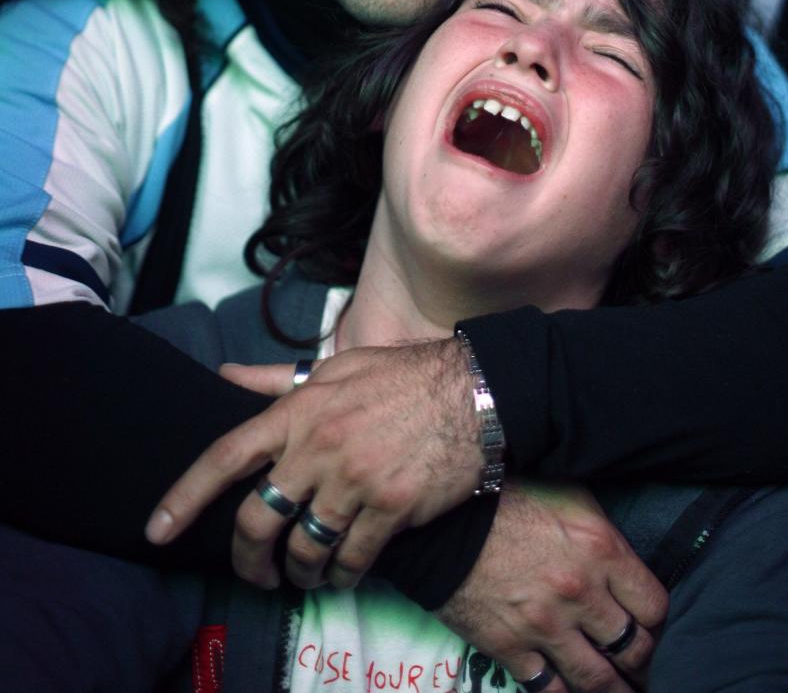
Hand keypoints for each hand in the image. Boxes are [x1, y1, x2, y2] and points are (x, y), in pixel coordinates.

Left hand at [145, 342, 479, 588]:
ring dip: (300, 573)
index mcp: (299, 410)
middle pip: (257, 519)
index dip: (184, 497)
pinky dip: (342, 575)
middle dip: (248, 559)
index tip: (157, 530)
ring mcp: (354, 479)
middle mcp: (318, 446)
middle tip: (257, 574)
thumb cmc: (402, 377)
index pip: (225, 456)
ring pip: (304, 548)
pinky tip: (345, 572)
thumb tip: (225, 374)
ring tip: (306, 575)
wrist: (474, 391)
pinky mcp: (391, 507)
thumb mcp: (337, 367)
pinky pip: (351, 560)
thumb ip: (277, 380)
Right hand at [440, 481, 666, 692]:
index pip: (653, 604)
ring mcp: (545, 626)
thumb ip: (602, 533)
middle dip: (643, 662)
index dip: (657, 620)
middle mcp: (580, 593)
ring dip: (615, 691)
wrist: (446, 519)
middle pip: (633, 648)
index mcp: (600, 549)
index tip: (653, 626)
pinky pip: (548, 689)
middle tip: (645, 669)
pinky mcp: (510, 647)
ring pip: (597, 680)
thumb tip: (625, 560)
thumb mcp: (569, 496)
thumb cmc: (508, 497)